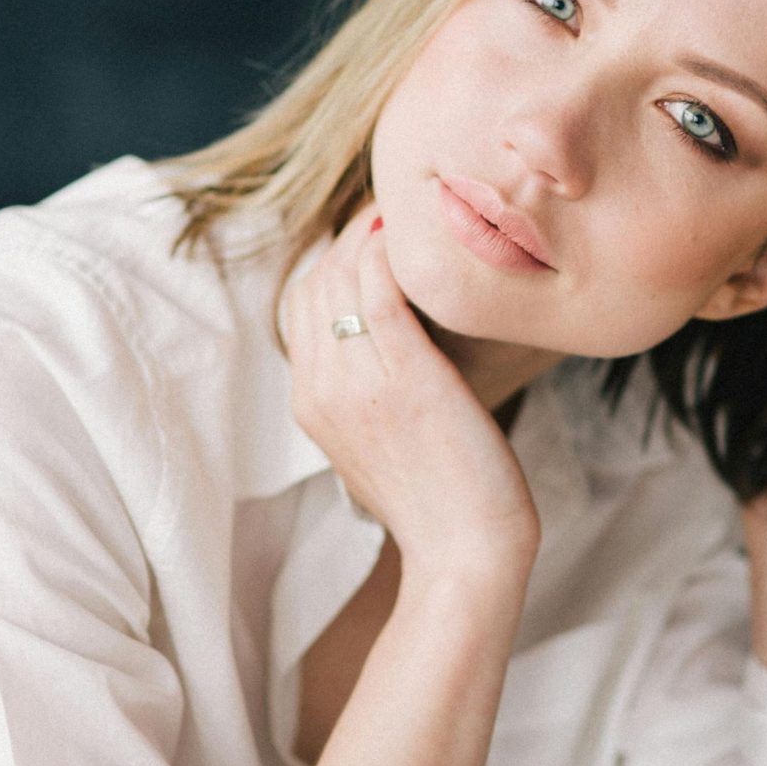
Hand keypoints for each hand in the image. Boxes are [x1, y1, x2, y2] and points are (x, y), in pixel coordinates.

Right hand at [283, 204, 540, 581]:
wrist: (463, 556)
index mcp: (310, 402)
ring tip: (411, 212)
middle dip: (352, 234)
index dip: (334, 256)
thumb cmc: (438, 499)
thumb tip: (385, 341)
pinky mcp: (403, 378)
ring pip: (342, 276)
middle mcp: (320, 388)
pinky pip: (382, 292)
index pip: (302, 300)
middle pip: (317, 279)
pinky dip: (394, 256)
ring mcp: (356, 383)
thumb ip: (365, 390)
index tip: (373, 233)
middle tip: (396, 209)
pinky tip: (421, 241)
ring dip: (372, 233)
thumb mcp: (377, 443)